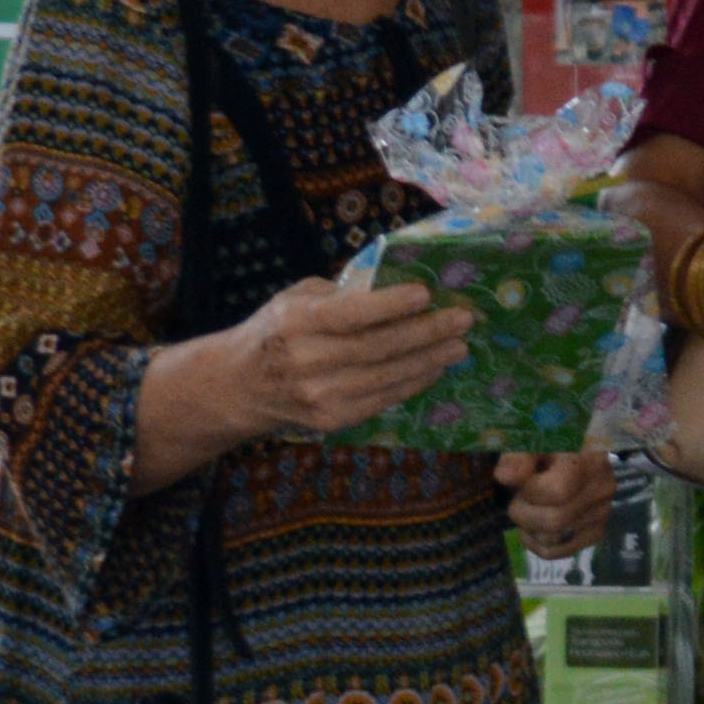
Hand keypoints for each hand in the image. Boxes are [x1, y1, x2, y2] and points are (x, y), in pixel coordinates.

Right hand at [229, 274, 469, 439]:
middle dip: (426, 332)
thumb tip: (397, 284)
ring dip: (430, 360)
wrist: (241, 386)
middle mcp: (307, 361)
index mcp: (296, 322)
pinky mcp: (333, 419)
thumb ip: (341, 294)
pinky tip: (435, 367)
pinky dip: (414, 382)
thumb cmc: (277, 330)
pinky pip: (383, 399)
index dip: (390, 305)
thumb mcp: (296, 298)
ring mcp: (320, 396)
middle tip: (462, 318)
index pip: (349, 315)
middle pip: (377, 348)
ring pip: (386, 377)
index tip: (426, 293)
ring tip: (459, 344)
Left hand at [499, 449, 615, 551]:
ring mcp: (601, 514)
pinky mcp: (595, 532)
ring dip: (528, 528)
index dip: (529, 492)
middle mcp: (601, 490)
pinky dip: (537, 543)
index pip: (556, 492)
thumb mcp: (532, 442)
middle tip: (520, 497)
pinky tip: (534, 526)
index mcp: (587, 461)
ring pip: (552, 541)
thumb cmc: (551, 444)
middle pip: (553, 522)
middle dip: (523, 513)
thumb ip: (518, 457)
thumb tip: (504, 476)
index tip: (523, 479)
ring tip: (531, 507)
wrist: (577, 451)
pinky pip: (558, 552)